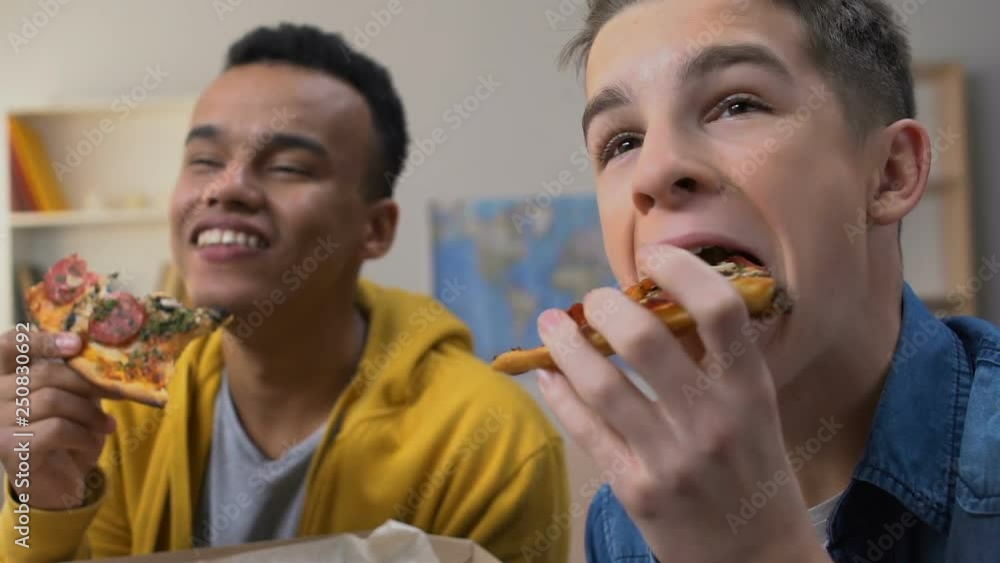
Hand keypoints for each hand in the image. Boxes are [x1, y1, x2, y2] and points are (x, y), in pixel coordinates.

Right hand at [0, 328, 119, 509]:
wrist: (58, 483)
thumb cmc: (66, 434)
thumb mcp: (72, 397)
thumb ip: (73, 373)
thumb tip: (95, 348)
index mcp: (5, 377)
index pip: (10, 346)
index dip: (41, 340)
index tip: (77, 343)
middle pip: (43, 374)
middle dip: (86, 384)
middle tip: (114, 393)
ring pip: (53, 400)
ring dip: (89, 413)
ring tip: (106, 425)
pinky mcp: (9, 448)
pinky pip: (55, 428)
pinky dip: (82, 434)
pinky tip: (90, 442)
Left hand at [535, 246, 827, 562]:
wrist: (756, 559)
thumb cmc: (753, 470)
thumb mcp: (754, 411)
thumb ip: (716, 361)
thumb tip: (657, 299)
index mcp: (750, 391)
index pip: (720, 310)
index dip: (681, 270)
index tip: (654, 255)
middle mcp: (712, 421)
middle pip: (645, 338)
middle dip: (607, 305)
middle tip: (596, 298)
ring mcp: (671, 458)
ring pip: (602, 382)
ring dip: (566, 343)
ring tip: (550, 322)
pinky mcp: (636, 490)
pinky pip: (585, 428)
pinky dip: (559, 392)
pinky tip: (549, 373)